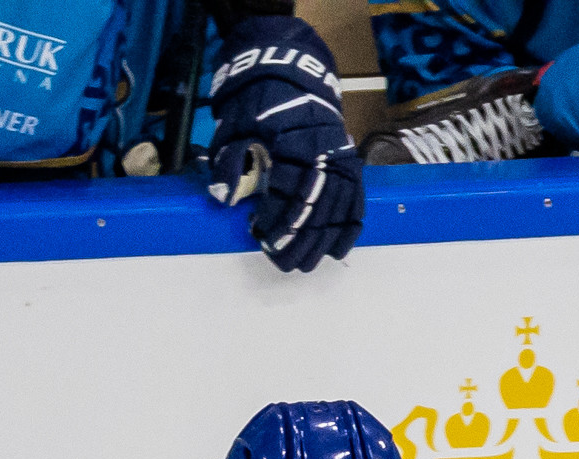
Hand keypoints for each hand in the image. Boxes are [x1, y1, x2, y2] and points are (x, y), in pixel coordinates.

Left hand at [205, 16, 365, 274]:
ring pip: (336, 211)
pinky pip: (356, 204)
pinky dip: (348, 229)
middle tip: (281, 262)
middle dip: (298, 240)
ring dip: (321, 242)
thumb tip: (221, 199)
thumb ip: (228, 162)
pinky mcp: (352, 167)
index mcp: (294, 144)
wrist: (292, 75)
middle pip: (314, 209)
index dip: (275, 220)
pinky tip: (336, 251)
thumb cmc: (259, 103)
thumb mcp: (234, 126)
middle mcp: (324, 156)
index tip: (259, 237)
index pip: (287, 194)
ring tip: (304, 263)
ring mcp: (342, 162)